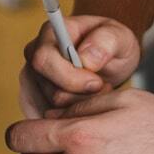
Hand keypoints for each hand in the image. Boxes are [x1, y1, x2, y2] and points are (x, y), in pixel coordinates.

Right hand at [19, 15, 141, 117]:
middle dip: (80, 95)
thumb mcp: (120, 37)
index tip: (97, 83)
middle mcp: (35, 56)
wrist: (110, 63)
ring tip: (97, 92)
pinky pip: (51, 120)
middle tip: (102, 88)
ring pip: (52, 107)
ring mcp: (33, 80)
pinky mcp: (36, 101)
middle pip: (48, 89)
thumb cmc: (112, 45)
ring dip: (80, 106)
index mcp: (50, 34)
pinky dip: (74, 117)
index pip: (43, 60)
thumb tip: (86, 59)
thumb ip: (106, 41)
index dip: (69, 77)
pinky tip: (87, 104)